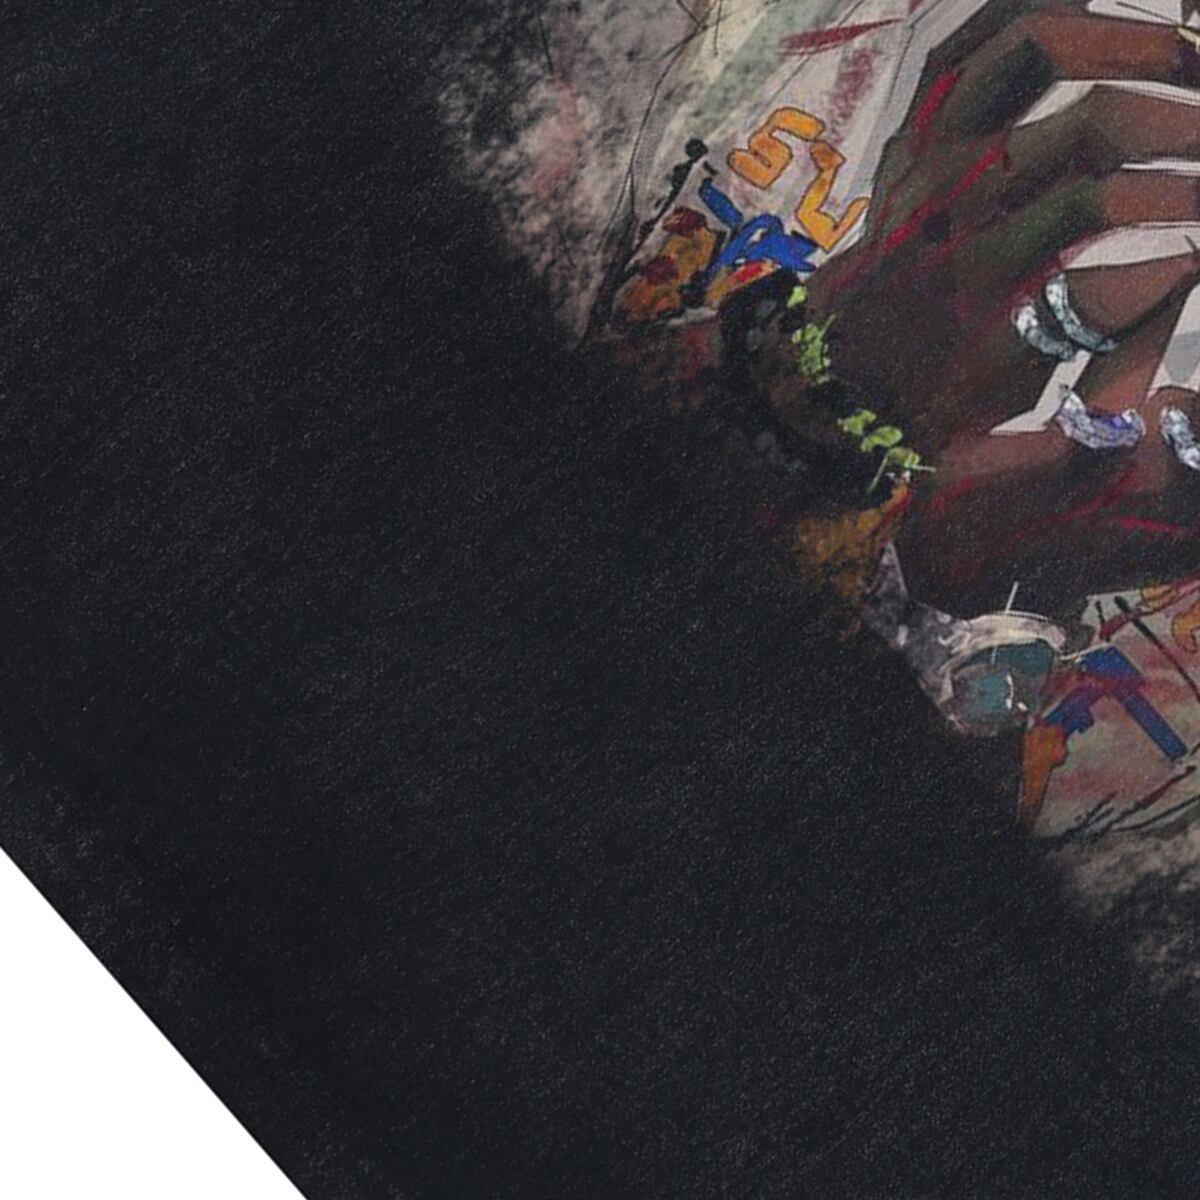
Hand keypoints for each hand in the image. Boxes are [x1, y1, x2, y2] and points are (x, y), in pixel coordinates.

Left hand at [794, 7, 1199, 618]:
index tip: (1192, 242)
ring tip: (1181, 64)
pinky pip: (977, 33)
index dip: (1181, 236)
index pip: (1117, 231)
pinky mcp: (914, 130)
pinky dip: (1046, 7)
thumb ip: (1111, 333)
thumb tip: (1180, 260)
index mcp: (989, 296)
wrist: (839, 370)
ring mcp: (928, 158)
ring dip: (1131, 47)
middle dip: (1179, 133)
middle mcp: (956, 212)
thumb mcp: (1026, 391)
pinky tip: (1100, 14)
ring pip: (1042, 48)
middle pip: (1099, 130)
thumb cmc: (942, 389)